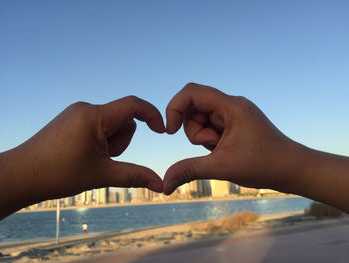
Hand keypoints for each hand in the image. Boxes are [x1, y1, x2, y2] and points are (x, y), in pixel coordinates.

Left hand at [0, 96, 164, 217]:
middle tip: (101, 159)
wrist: (21, 175)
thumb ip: (135, 176)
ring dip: (110, 142)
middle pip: (123, 120)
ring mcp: (78, 112)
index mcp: (95, 116)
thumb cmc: (58, 174)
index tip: (162, 131)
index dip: (153, 115)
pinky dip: (100, 140)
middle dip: (121, 141)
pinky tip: (84, 154)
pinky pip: (98, 125)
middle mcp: (86, 108)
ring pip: (111, 124)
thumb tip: (161, 184)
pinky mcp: (72, 119)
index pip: (134, 105)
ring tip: (90, 158)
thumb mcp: (102, 175)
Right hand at [163, 83, 304, 194]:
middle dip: (195, 131)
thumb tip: (164, 185)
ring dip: (204, 137)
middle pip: (194, 109)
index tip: (171, 131)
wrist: (292, 169)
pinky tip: (225, 150)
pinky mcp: (235, 123)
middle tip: (213, 147)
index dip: (175, 107)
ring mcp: (234, 113)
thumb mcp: (222, 167)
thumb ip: (190, 170)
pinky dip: (212, 139)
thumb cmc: (264, 165)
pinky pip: (212, 126)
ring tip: (222, 150)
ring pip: (201, 119)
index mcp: (231, 106)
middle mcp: (232, 105)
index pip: (192, 92)